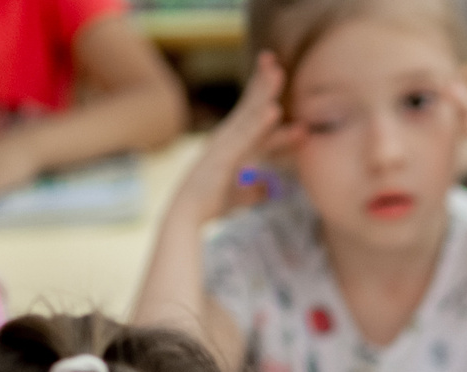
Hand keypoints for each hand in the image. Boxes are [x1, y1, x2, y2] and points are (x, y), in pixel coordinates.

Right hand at [172, 55, 295, 226]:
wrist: (187, 215)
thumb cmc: (211, 204)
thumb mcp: (241, 196)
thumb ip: (255, 189)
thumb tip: (269, 188)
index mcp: (233, 144)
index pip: (252, 115)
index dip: (265, 94)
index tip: (278, 74)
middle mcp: (227, 138)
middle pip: (250, 106)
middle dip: (263, 83)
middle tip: (275, 60)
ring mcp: (224, 145)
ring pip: (249, 115)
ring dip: (263, 93)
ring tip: (277, 73)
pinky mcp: (224, 157)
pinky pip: (246, 138)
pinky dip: (259, 124)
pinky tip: (273, 110)